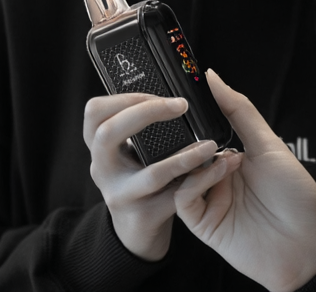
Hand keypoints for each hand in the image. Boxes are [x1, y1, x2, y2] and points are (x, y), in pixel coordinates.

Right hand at [83, 93, 219, 260]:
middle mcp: (105, 169)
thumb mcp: (139, 150)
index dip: (122, 96)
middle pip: (106, 135)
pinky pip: (177, 197)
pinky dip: (202, 180)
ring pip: (151, 173)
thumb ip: (146, 119)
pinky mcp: (146, 217)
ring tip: (211, 145)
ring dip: (186, 156)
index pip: (95, 112)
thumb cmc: (148, 184)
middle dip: (145, 113)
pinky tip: (220, 168)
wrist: (143, 236)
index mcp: (105, 147)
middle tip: (180, 106)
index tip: (156, 89)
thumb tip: (176, 79)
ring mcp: (122, 195)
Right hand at [173, 70, 315, 291]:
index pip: (203, 130)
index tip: (187, 93)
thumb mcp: (270, 145)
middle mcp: (219, 177)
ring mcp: (209, 199)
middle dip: (189, 136)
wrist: (306, 245)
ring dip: (195, 158)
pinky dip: (195, 181)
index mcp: (234, 156)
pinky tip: (218, 174)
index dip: (196, 114)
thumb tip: (215, 78)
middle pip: (188, 151)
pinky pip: (183, 198)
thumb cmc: (297, 198)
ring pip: (180, 173)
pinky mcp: (202, 223)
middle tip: (195, 124)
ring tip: (220, 153)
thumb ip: (240, 111)